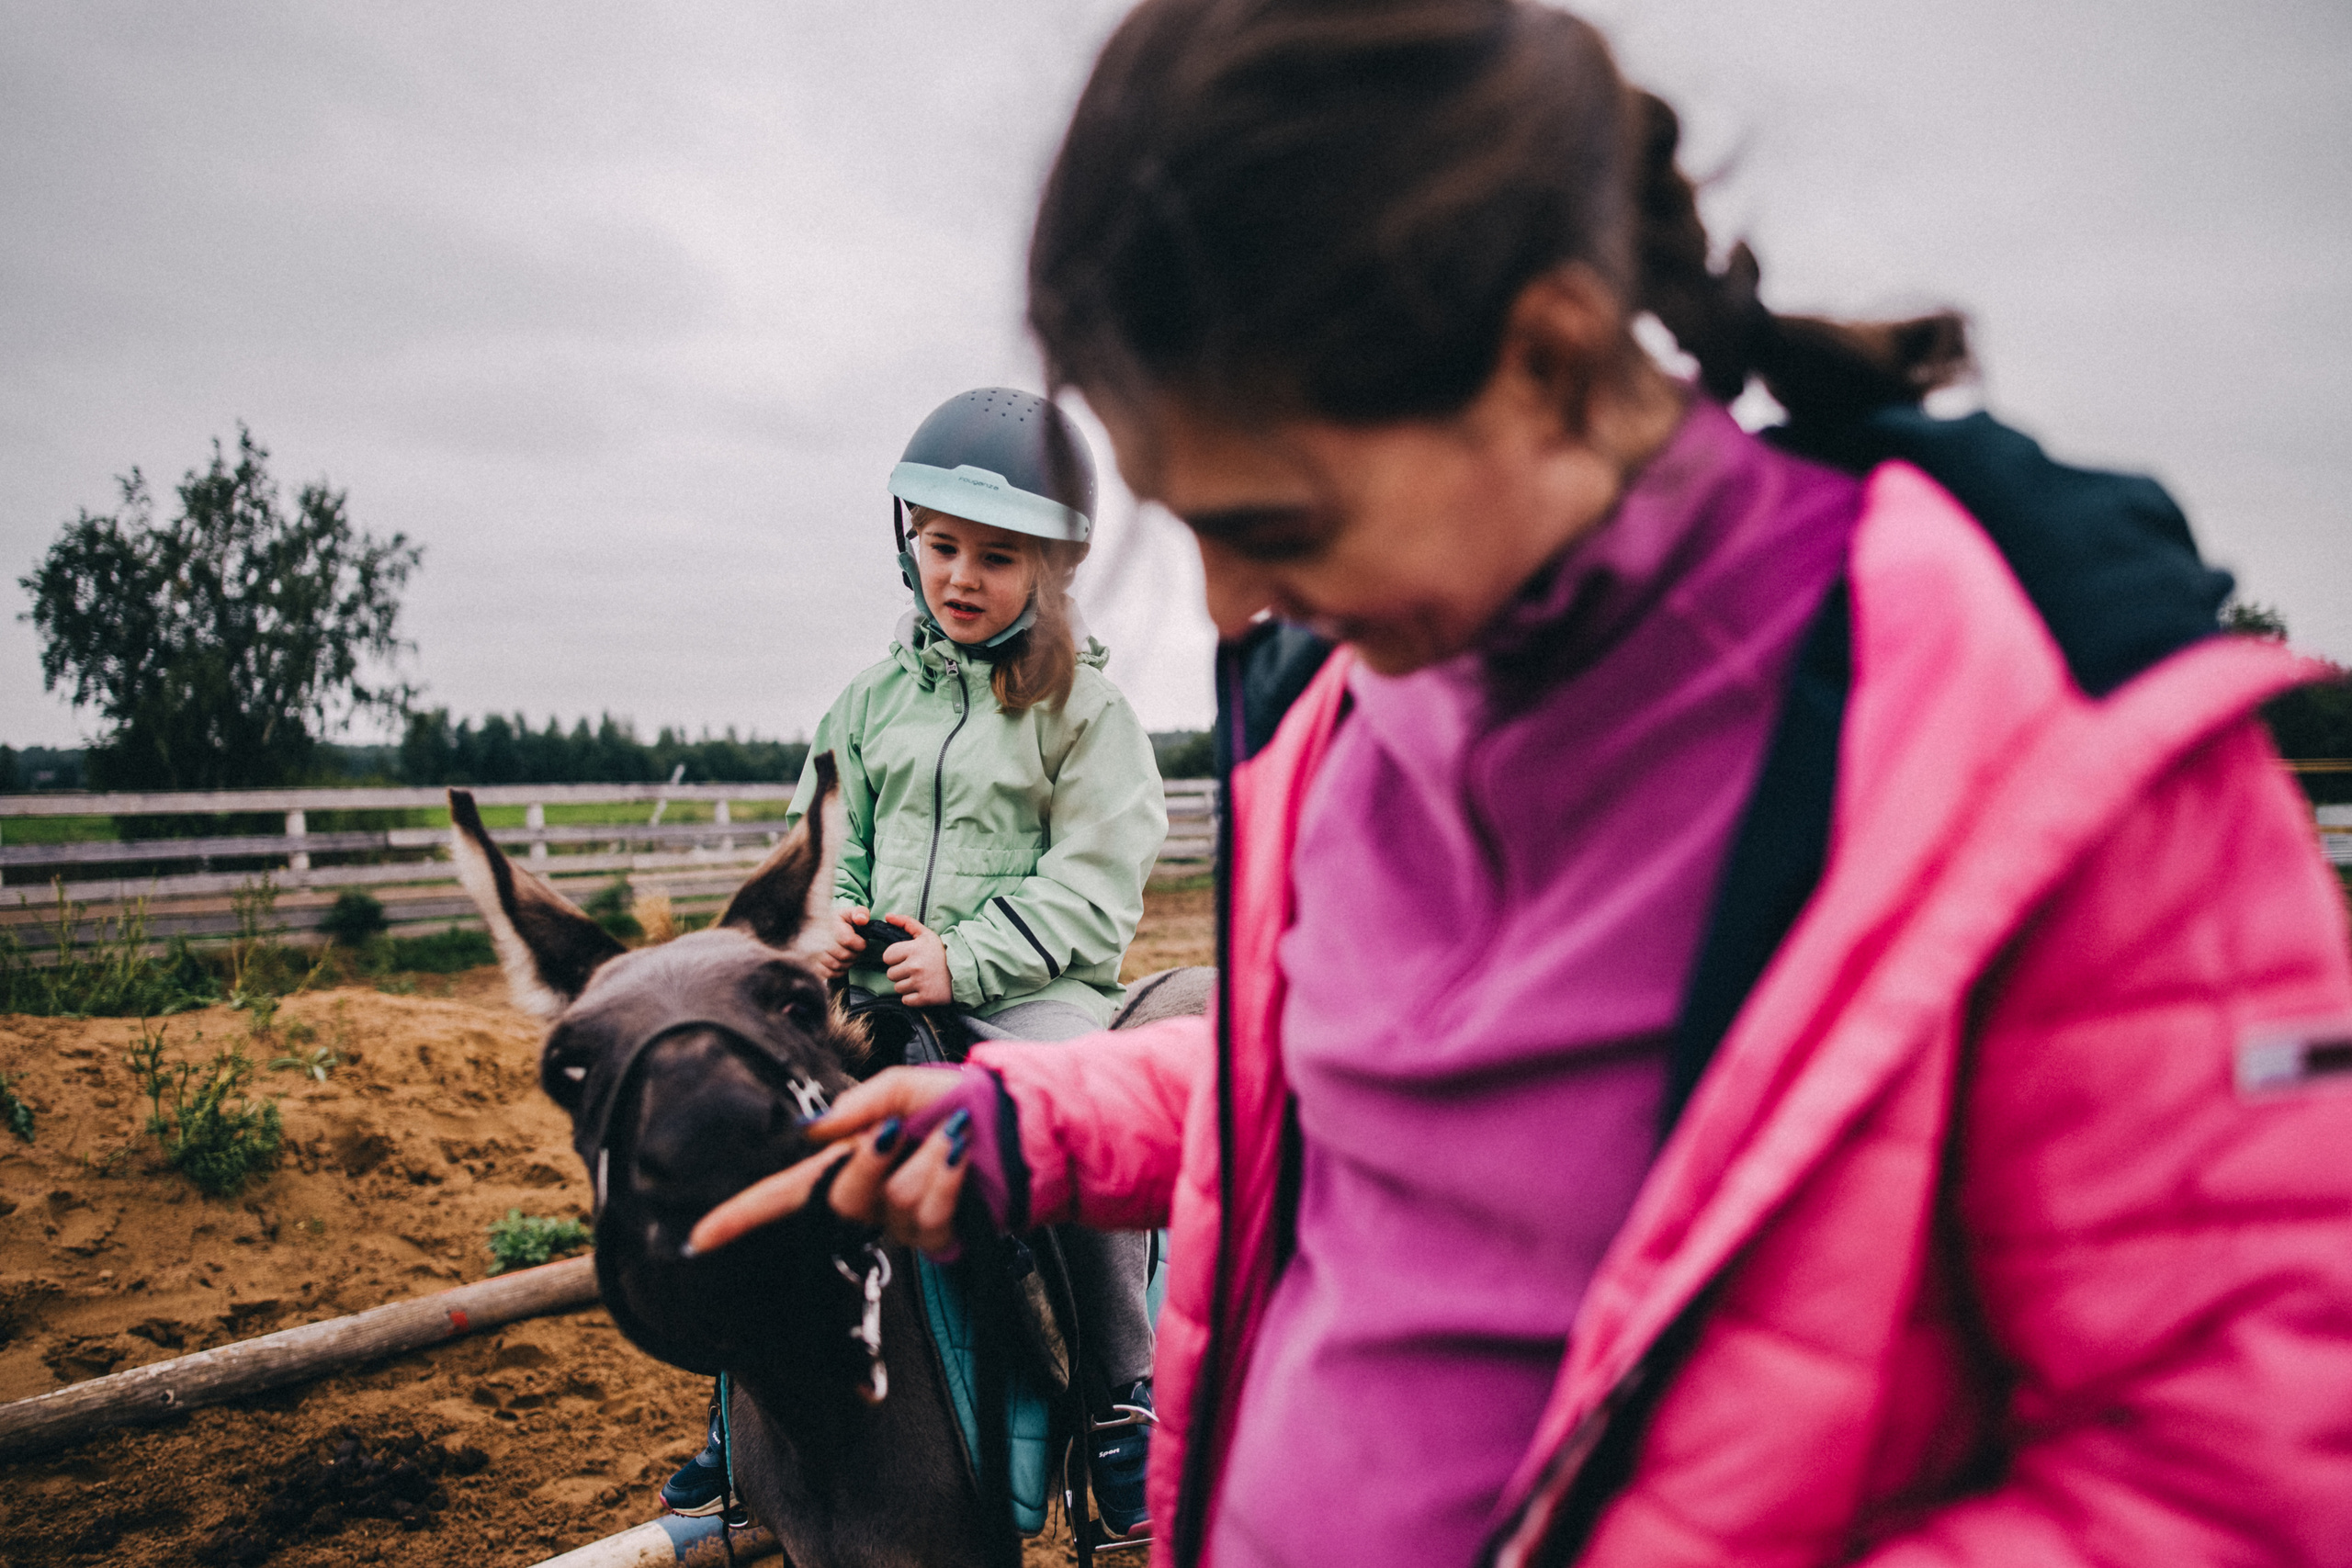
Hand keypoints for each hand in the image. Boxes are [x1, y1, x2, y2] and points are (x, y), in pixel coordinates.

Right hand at [687, 1067, 968, 1255]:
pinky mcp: (937, 1236)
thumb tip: (812, 1133)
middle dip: (867, 1160)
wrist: (1011, 1121)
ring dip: (926, 1160)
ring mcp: (899, 1222)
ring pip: (892, 1204)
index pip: (783, 1195)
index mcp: (845, 1160)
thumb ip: (856, 1105)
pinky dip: (947, 1175)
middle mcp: (865, 1198)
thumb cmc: (953, 1101)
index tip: (698, 1239)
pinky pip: (929, 1215)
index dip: (741, 1216)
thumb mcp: (900, 1086)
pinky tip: (960, 1156)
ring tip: (950, 1135)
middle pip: (840, 1198)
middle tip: (896, 1129)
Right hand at [809, 907, 868, 979]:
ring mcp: (814, 954)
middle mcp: (819, 941)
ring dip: (848, 963)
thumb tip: (862, 920)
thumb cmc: (837, 922)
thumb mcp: (849, 913)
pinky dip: (839, 970)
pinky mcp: (812, 965)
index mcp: (830, 927)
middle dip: (855, 954)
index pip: (849, 940)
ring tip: (847, 954)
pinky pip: (830, 973)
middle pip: (845, 955)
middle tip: (854, 949)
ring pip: (838, 966)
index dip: (860, 943)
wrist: (815, 928)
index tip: (861, 942)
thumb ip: (860, 913)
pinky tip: (839, 961)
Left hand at [878, 912, 951, 1007]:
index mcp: (913, 949)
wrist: (964, 971)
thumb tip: (887, 916)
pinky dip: (912, 997)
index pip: (887, 957)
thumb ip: (906, 922)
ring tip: (920, 979)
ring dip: (906, 985)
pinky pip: (906, 1000)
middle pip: (890, 974)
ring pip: (897, 988)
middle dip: (900, 972)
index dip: (895, 958)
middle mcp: (915, 966)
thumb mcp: (926, 934)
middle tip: (915, 969)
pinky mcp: (925, 998)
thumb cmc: (942, 952)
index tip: (906, 958)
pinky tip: (922, 989)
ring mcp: (920, 983)